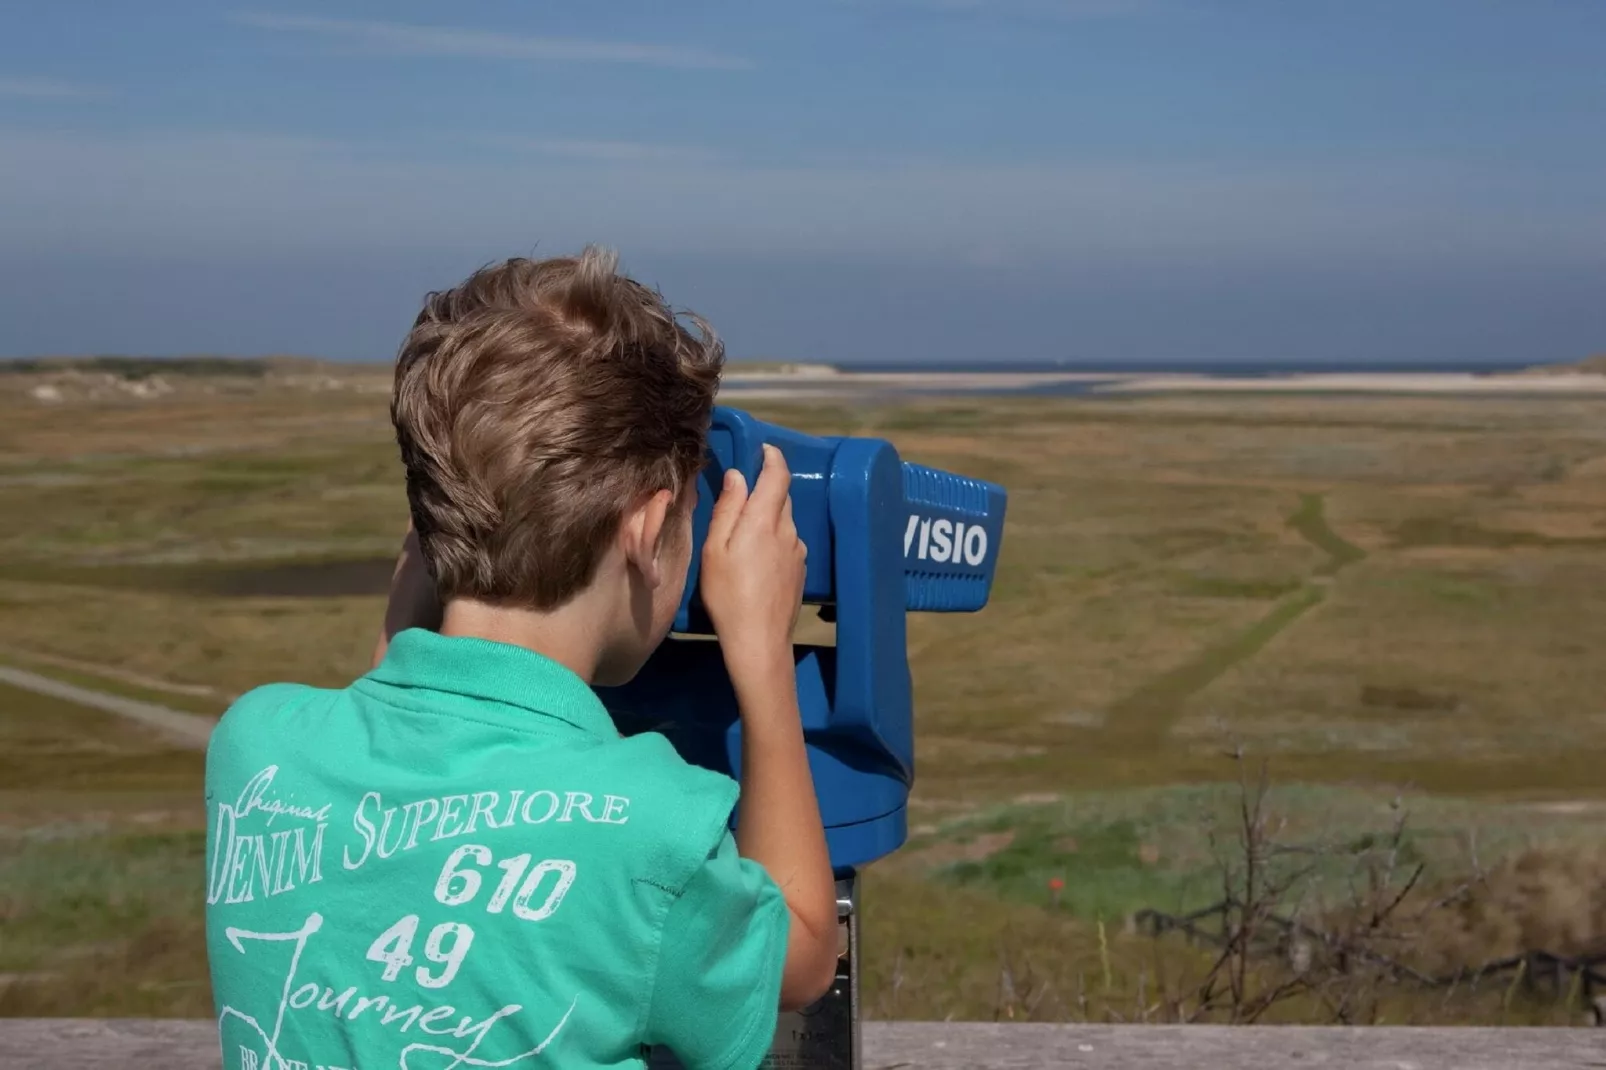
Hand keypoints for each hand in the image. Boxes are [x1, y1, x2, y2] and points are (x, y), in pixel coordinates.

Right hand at [700, 444, 806, 682]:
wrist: (760, 641)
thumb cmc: (728, 595)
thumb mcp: (715, 550)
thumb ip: (728, 509)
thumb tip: (737, 476)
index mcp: (765, 520)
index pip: (778, 475)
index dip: (772, 457)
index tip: (762, 450)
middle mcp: (788, 530)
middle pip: (781, 497)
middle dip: (764, 489)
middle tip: (739, 498)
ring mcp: (798, 551)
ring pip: (784, 521)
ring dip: (767, 518)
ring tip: (742, 536)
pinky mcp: (800, 569)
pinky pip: (787, 542)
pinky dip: (773, 539)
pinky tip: (755, 561)